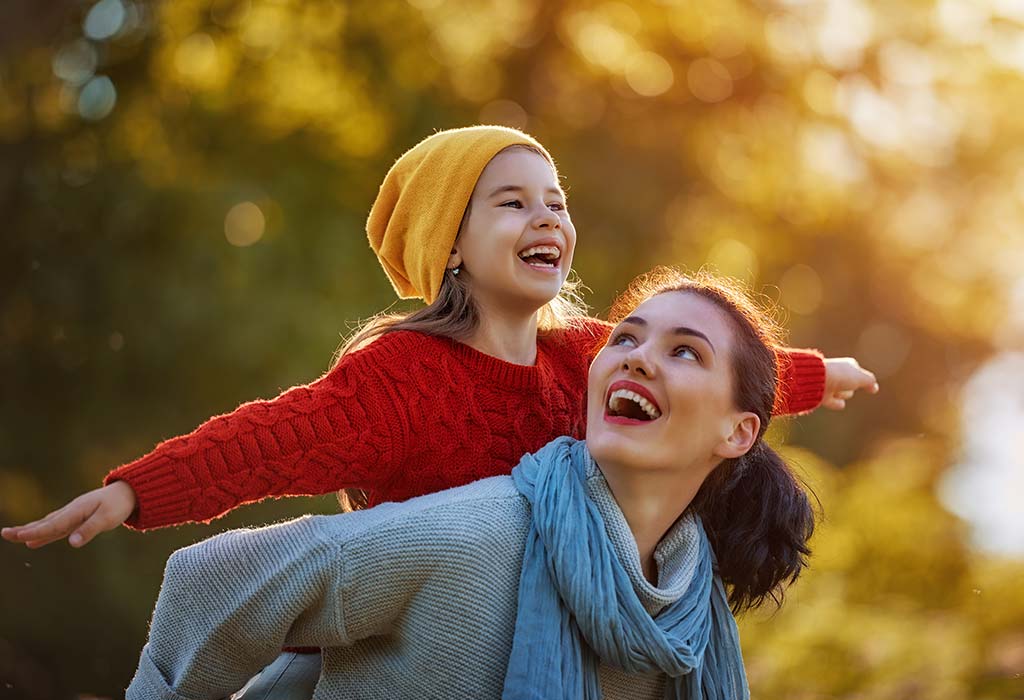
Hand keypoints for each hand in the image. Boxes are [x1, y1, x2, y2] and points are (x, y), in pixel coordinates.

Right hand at [1, 481, 136, 548]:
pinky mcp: (76, 516)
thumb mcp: (108, 518)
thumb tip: (71, 543)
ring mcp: (72, 513)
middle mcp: (71, 511)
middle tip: (4, 534)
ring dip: (31, 530)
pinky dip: (44, 531)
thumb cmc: (119, 505)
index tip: (17, 537)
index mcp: (76, 511)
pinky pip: (56, 525)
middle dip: (24, 530)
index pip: (52, 525)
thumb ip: (89, 530)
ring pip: (48, 524)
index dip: (34, 532)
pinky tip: (35, 539)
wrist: (129, 492)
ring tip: (14, 535)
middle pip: (44, 523)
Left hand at [822, 357, 878, 409]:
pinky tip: (836, 401)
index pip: (860, 374)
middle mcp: (838, 374)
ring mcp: (830, 384)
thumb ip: (870, 382)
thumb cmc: (840, 375)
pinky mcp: (823, 395)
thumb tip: (874, 388)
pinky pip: (836, 403)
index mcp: (847, 365)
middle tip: (843, 382)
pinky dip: (836, 403)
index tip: (862, 379)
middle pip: (854, 386)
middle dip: (850, 387)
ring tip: (833, 389)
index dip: (861, 378)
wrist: (816, 381)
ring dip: (841, 394)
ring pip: (845, 394)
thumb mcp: (860, 377)